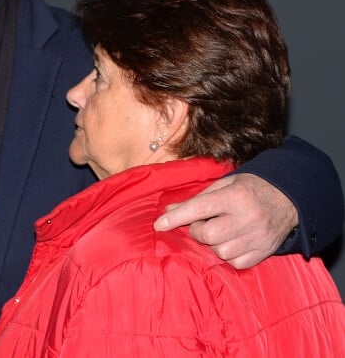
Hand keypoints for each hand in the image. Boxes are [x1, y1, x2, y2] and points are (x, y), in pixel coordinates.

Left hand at [153, 173, 297, 268]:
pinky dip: (228, 255)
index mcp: (234, 196)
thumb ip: (196, 199)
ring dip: (213, 244)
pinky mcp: (264, 252)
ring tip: (221, 230)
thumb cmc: (249, 188)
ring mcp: (257, 237)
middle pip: (208, 235)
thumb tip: (168, 211)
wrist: (288, 198)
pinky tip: (232, 241)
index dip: (177, 218)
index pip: (199, 208)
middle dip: (198, 231)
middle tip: (203, 223)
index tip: (159, 225)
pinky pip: (235, 263)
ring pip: (220, 252)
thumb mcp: (224, 184)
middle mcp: (246, 217)